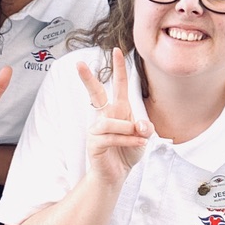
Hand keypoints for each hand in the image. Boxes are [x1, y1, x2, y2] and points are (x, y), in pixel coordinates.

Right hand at [77, 47, 151, 184]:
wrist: (116, 174)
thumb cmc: (128, 151)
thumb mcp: (144, 137)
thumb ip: (145, 128)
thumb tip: (139, 124)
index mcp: (119, 109)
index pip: (119, 85)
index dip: (119, 68)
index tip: (117, 50)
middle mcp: (105, 115)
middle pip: (95, 93)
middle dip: (87, 78)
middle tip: (79, 63)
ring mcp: (97, 129)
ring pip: (111, 122)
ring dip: (128, 130)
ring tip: (139, 138)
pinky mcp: (94, 142)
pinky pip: (111, 137)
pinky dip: (127, 140)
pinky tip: (137, 144)